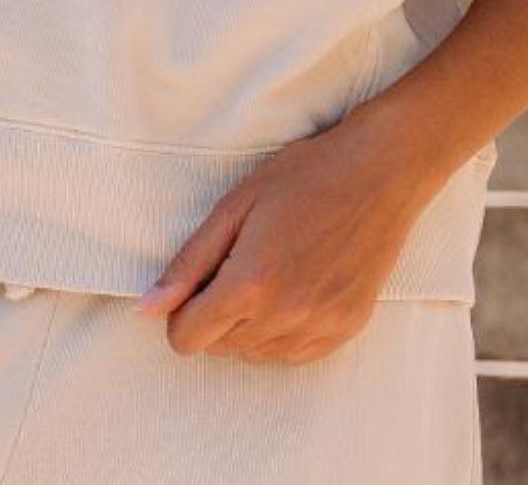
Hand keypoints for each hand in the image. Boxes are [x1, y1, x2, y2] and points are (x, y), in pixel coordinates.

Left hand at [130, 103, 447, 364]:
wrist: (380, 172)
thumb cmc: (304, 176)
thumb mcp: (235, 205)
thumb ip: (189, 263)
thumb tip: (147, 308)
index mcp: (251, 284)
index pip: (187, 339)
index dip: (182, 310)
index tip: (200, 278)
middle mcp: (285, 318)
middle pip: (219, 347)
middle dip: (216, 312)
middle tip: (242, 259)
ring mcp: (319, 329)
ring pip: (255, 354)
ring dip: (249, 323)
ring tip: (272, 267)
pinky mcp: (344, 331)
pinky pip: (293, 355)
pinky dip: (283, 330)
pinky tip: (296, 285)